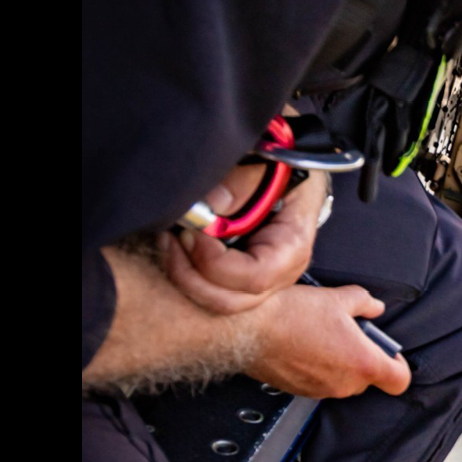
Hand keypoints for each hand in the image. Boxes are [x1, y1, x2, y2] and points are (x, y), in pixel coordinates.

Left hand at [162, 168, 326, 313]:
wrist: (290, 169)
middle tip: (172, 236)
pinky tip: (174, 243)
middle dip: (190, 275)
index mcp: (292, 246)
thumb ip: (242, 180)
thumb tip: (208, 207)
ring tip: (169, 239)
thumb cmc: (285, 165)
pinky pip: (208, 288)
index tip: (192, 230)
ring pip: (215, 300)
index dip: (214, 261)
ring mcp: (258, 280)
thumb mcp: (272, 160)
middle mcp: (278, 273)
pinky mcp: (237, 276)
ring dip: (184, 274)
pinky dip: (185, 271)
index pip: (254, 277)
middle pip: (229, 300)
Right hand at [244, 284, 410, 398]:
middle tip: (348, 333)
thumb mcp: (338, 298)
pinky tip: (303, 344)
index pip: (399, 381)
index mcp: (362, 363)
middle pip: (368, 378)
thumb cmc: (291, 315)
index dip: (397, 365)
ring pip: (342, 380)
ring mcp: (321, 391)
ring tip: (322, 335)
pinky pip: (319, 382)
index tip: (388, 352)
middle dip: (362, 356)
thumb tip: (374, 307)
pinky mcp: (299, 391)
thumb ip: (365, 303)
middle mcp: (344, 384)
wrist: (249, 329)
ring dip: (338, 362)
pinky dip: (317, 367)